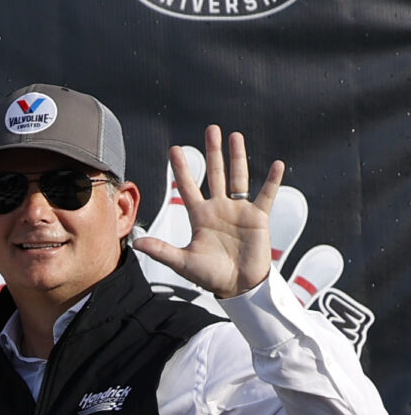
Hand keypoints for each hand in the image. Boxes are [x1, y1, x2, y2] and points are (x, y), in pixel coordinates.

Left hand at [133, 125, 281, 299]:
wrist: (237, 285)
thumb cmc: (209, 275)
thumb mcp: (183, 262)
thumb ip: (162, 250)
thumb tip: (137, 243)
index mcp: (199, 216)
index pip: (187, 187)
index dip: (181, 169)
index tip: (174, 149)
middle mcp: (218, 208)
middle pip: (214, 174)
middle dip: (212, 152)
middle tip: (210, 129)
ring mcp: (239, 210)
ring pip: (237, 178)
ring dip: (237, 157)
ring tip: (236, 136)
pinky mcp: (258, 217)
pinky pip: (266, 195)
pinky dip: (272, 181)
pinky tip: (277, 164)